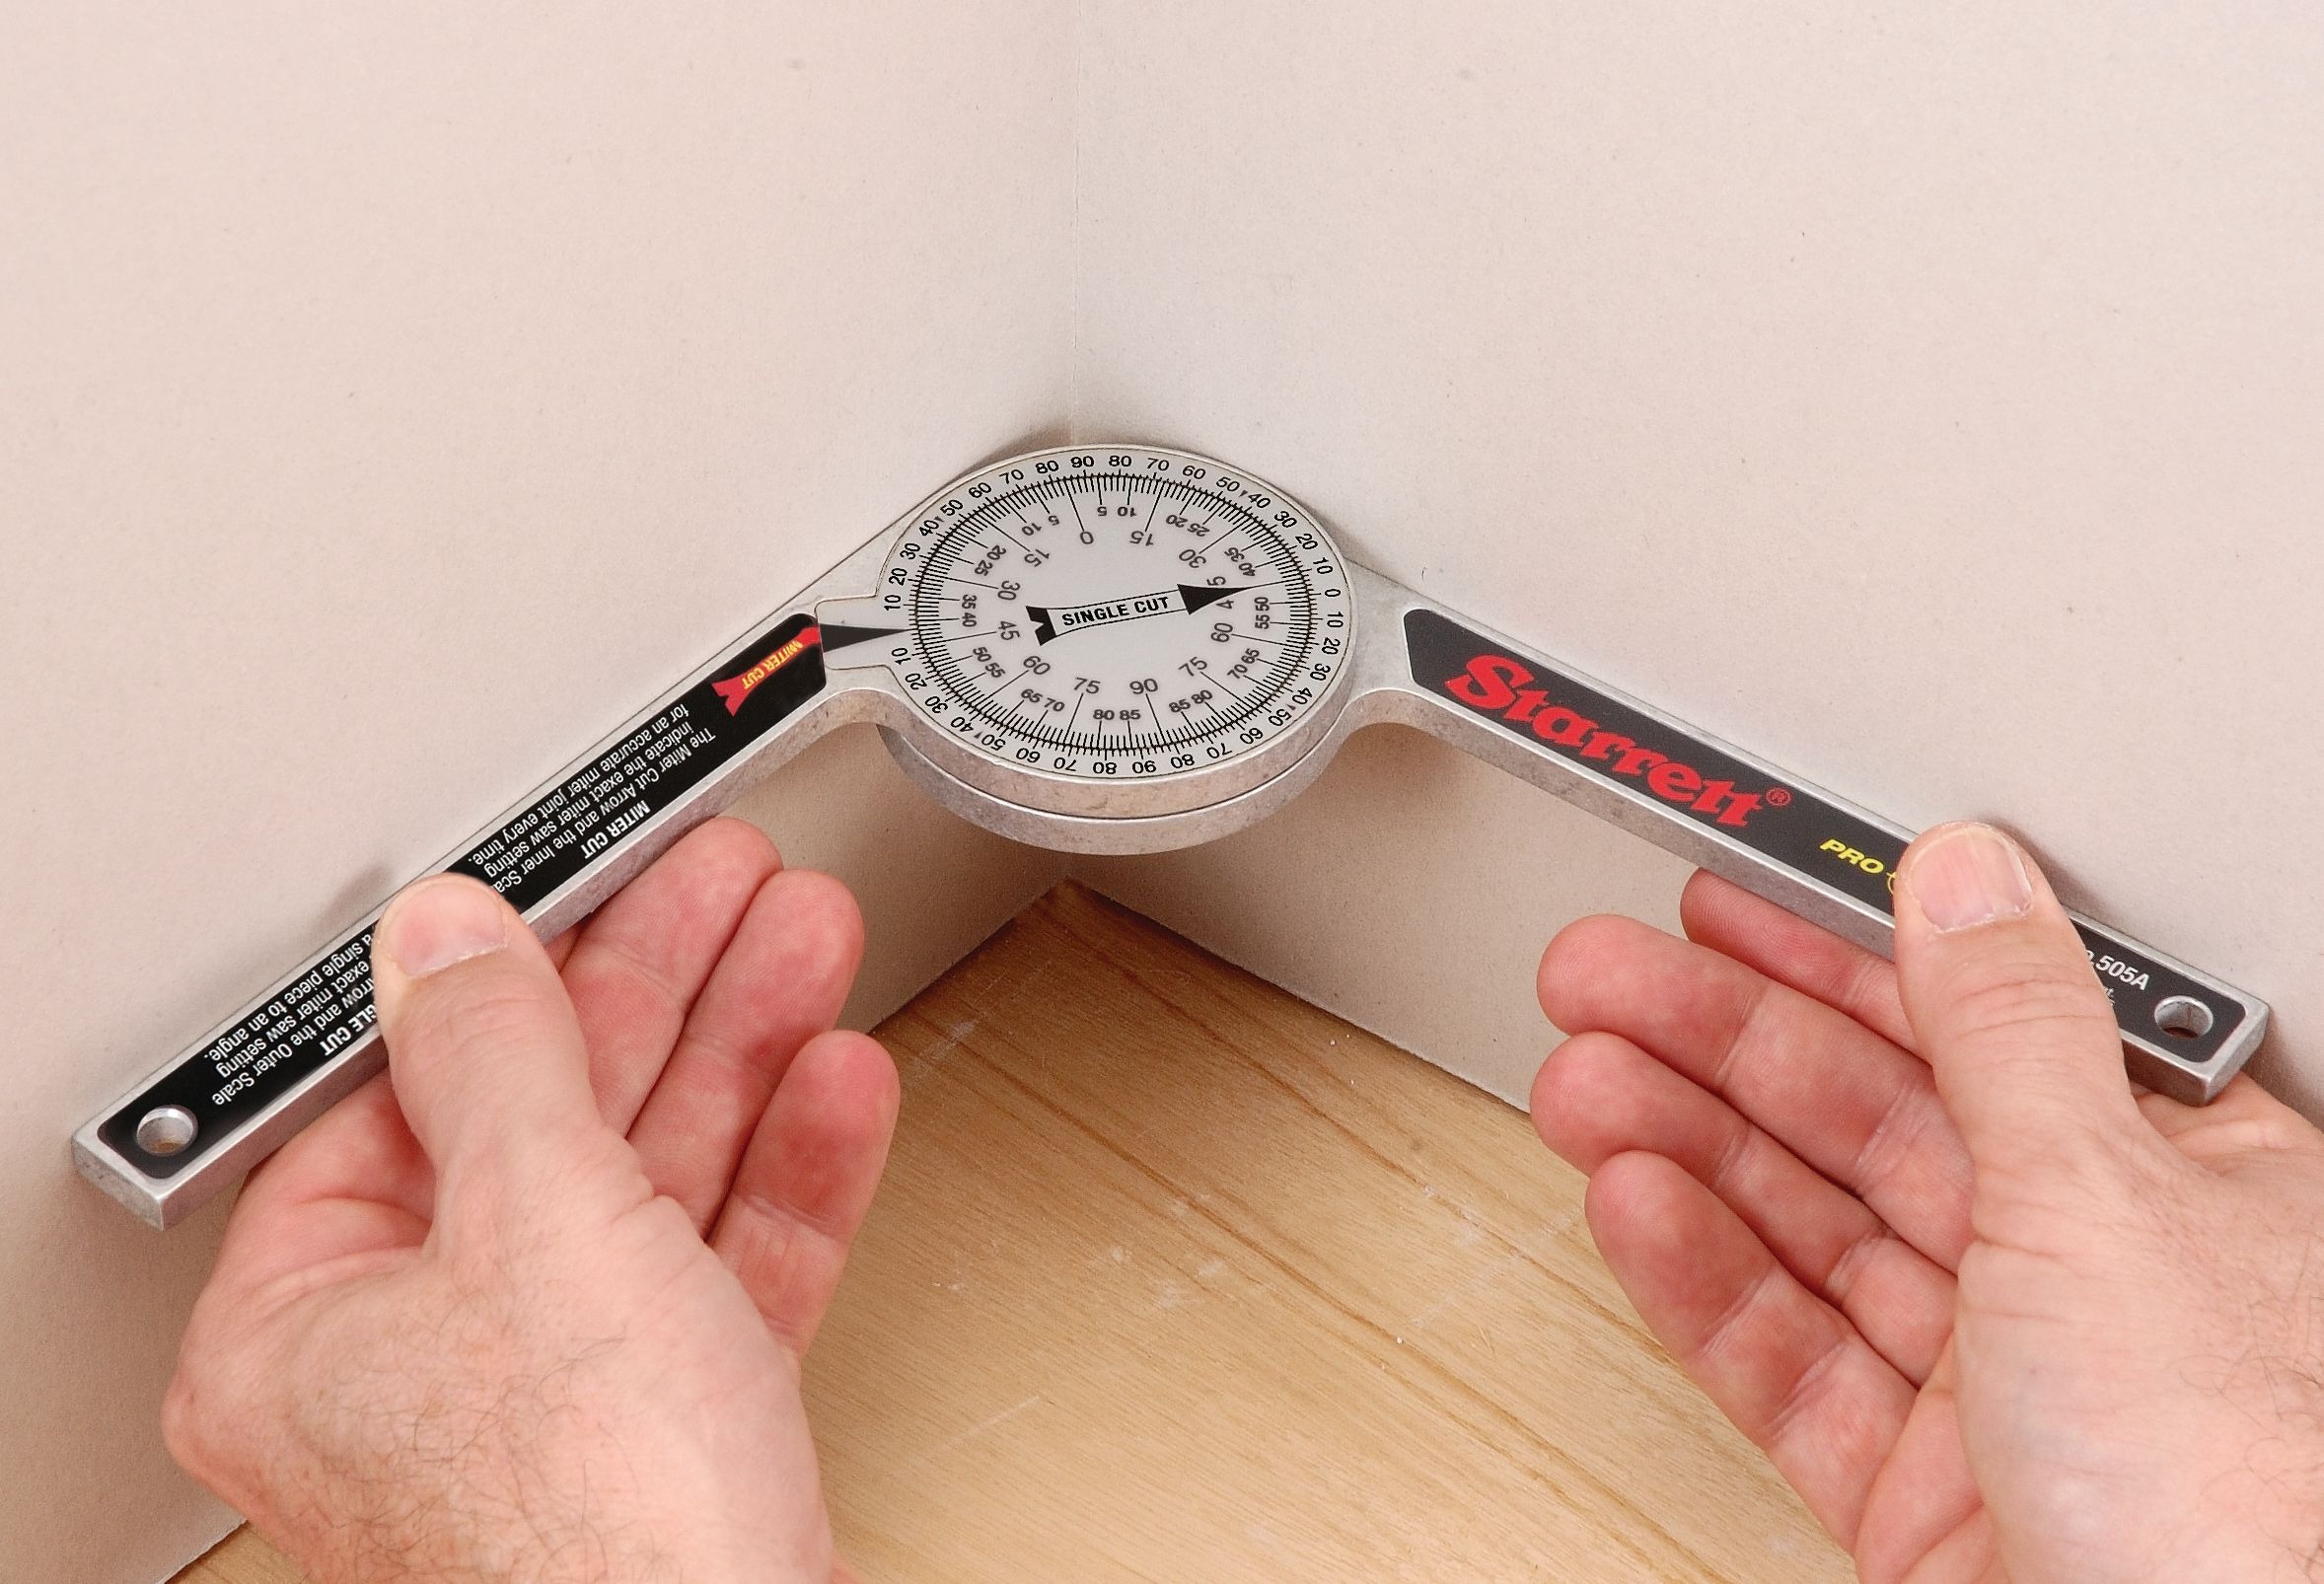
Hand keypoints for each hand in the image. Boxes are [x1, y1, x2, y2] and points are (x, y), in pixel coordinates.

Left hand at [164, 819, 898, 1583]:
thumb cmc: (597, 1537)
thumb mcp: (535, 1226)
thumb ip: (498, 1060)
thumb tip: (448, 936)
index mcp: (309, 1329)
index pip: (401, 1097)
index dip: (511, 976)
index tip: (591, 881)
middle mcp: (420, 1369)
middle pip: (547, 1126)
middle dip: (663, 992)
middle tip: (729, 884)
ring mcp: (557, 1404)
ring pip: (651, 1185)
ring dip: (741, 1055)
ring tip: (806, 939)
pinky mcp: (676, 1433)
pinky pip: (723, 1268)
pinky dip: (786, 1173)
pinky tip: (836, 1085)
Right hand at [1533, 822, 2323, 1582]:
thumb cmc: (2242, 1495)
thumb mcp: (2108, 1197)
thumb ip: (2010, 1026)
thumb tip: (1964, 873)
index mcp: (2189, 1183)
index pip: (1988, 1024)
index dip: (1848, 951)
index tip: (1741, 898)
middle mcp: (2095, 1277)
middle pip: (1873, 1119)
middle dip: (1724, 1038)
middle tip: (1606, 977)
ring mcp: (2002, 1389)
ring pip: (1813, 1233)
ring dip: (1686, 1146)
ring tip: (1584, 1080)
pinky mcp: (1921, 1492)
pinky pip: (1789, 1359)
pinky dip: (1701, 1279)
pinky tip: (1635, 1206)